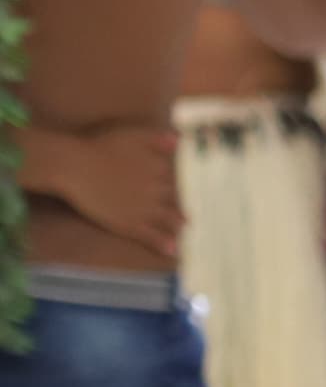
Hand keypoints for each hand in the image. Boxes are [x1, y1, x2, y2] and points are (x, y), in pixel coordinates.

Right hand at [20, 122, 181, 257]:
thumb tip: (179, 141)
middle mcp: (156, 190)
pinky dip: (162, 243)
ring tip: (183, 229)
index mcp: (158, 170)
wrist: (76, 167)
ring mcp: (143, 209)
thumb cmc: (102, 147)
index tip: (176, 190)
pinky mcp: (128, 223)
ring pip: (166, 219)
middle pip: (171, 199)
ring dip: (176, 224)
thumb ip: (158, 140)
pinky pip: (150, 235)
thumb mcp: (134, 135)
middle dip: (177, 206)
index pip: (171, 179)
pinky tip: (172, 250)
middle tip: (187, 217)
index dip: (171, 185)